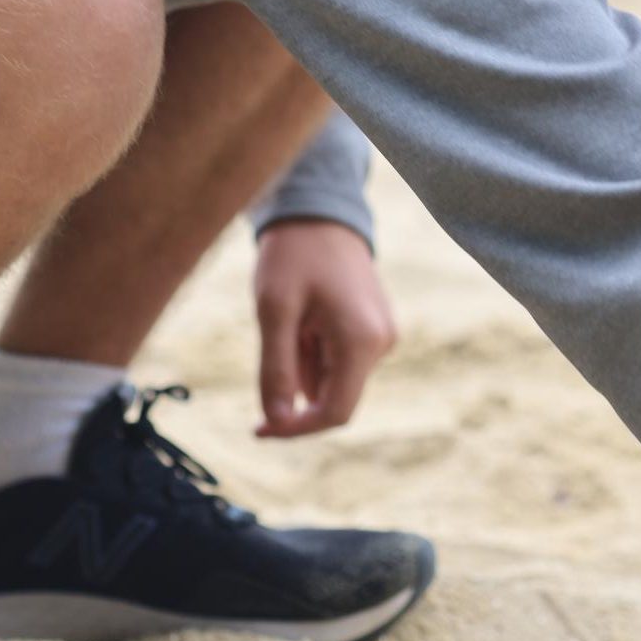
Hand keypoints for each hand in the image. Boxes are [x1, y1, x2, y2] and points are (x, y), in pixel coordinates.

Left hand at [253, 220, 395, 437]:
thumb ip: (277, 370)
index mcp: (363, 341)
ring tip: (288, 318)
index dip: (296, 429)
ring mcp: (380, 336)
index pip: (335, 413)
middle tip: (268, 345)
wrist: (319, 210)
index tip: (258, 429)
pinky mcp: (373, 329)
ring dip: (301, 365)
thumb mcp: (274, 311)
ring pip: (333, 378)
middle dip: (295, 387)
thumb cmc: (294, 255)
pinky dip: (310, 351)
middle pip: (334, 397)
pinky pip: (338, 359)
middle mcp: (381, 343)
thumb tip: (277, 422)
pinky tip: (301, 316)